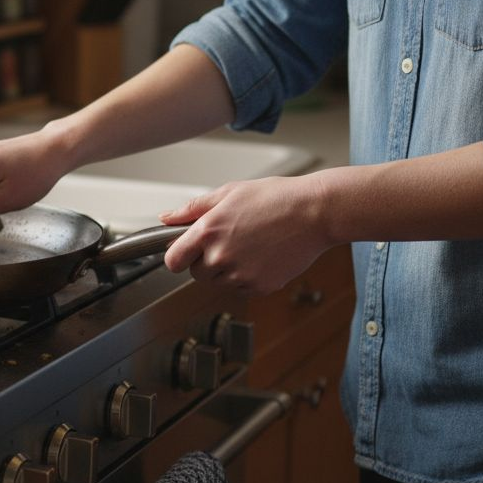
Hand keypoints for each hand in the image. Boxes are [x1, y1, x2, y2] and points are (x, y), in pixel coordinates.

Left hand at [160, 173, 332, 294]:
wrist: (315, 212)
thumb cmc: (276, 198)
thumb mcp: (229, 193)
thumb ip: (192, 209)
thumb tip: (167, 218)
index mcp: (208, 231)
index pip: (172, 261)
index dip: (177, 257)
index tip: (184, 253)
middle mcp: (221, 256)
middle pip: (196, 273)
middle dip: (206, 260)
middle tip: (229, 241)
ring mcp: (241, 275)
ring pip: (220, 282)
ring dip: (227, 270)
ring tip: (250, 245)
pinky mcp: (260, 287)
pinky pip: (242, 289)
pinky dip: (248, 277)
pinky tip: (262, 256)